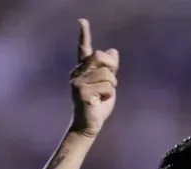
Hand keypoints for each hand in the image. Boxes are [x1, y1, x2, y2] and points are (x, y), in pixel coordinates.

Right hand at [69, 18, 118, 136]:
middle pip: (100, 57)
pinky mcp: (81, 92)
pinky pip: (106, 87)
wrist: (90, 124)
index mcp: (83, 70)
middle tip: (113, 81)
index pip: (84, 49)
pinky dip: (108, 95)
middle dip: (112, 67)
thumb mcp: (107, 84)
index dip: (84, 35)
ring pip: (106, 74)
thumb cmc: (98, 105)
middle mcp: (77, 73)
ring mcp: (78, 82)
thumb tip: (113, 50)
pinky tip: (99, 102)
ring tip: (103, 96)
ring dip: (111, 86)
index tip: (82, 21)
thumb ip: (110, 69)